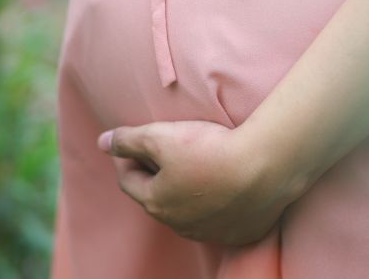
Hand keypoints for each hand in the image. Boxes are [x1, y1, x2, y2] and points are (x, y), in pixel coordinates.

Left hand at [98, 120, 304, 245]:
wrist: (266, 168)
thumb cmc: (209, 150)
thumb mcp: (161, 136)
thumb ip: (128, 140)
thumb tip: (103, 142)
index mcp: (156, 202)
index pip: (129, 180)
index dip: (127, 158)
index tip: (132, 142)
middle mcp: (180, 225)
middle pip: (159, 197)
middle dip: (156, 175)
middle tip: (165, 149)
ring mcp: (211, 232)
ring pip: (189, 210)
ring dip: (187, 191)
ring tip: (198, 165)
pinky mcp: (239, 232)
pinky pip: (221, 218)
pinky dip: (217, 202)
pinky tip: (226, 183)